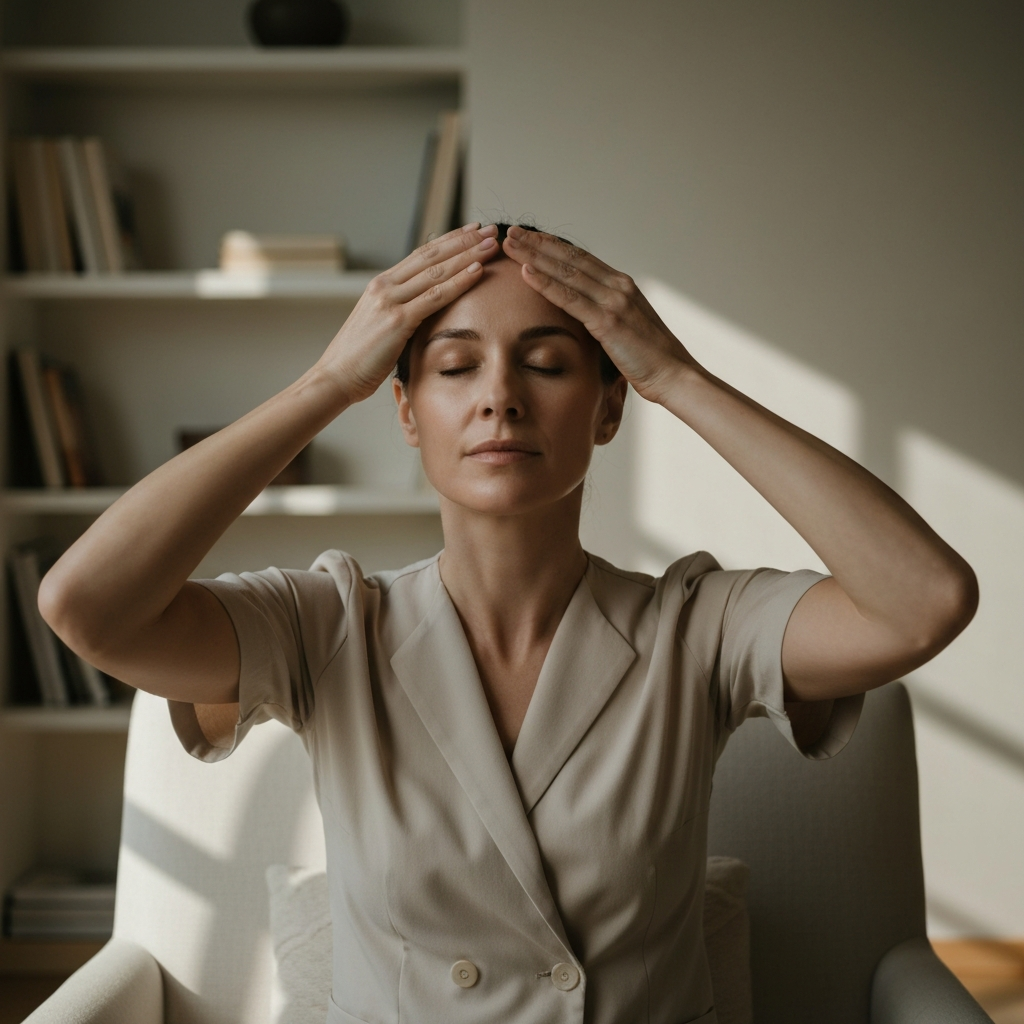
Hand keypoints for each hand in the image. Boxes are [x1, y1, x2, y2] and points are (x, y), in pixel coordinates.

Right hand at [317, 223, 499, 403]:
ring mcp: (390, 301)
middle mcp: (385, 286)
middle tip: (491, 230)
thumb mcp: (381, 327)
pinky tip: (478, 271)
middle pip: (432, 255)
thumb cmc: (360, 359)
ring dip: (468, 255)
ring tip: (492, 244)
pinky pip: (435, 296)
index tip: (472, 231)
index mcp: (381, 285)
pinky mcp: (397, 320)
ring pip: (436, 271)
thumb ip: (401, 312)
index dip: (449, 241)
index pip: (421, 255)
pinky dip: (459, 282)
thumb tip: (425, 313)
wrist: (336, 377)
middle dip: (464, 240)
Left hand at [502, 225, 694, 403]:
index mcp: (623, 286)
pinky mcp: (608, 322)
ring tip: (511, 244)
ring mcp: (614, 301)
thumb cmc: (652, 360)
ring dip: (534, 256)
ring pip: (566, 273)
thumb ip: (608, 317)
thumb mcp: (627, 331)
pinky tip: (526, 273)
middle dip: (539, 244)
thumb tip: (588, 319)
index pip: (582, 260)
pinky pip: (570, 299)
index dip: (554, 247)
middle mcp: (618, 286)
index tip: (531, 238)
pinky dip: (546, 284)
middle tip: (513, 231)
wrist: (675, 376)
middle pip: (570, 259)